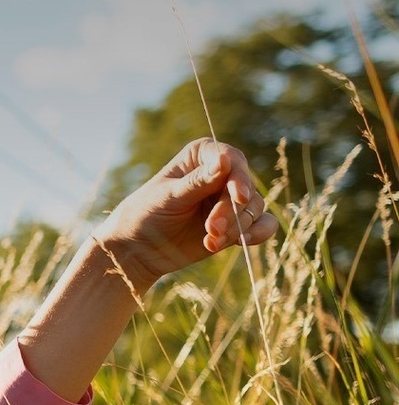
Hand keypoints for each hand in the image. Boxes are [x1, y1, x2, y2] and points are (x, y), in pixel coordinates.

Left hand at [93, 138, 279, 290]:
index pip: (231, 160)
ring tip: (211, 240)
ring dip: (236, 227)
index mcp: (201, 156)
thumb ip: (198, 181)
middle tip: (211, 229)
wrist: (139, 248)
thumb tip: (226, 160)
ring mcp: (230, 198)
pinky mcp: (237, 223)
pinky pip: (264, 224)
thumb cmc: (146, 214)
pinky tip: (239, 244)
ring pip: (254, 208)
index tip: (238, 196)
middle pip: (245, 188)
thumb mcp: (169, 197)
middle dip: (231, 211)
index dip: (239, 177)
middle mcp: (221, 173)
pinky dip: (256, 234)